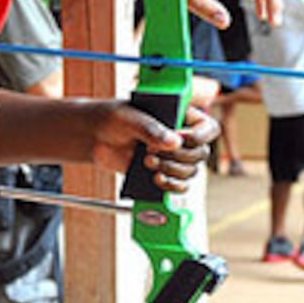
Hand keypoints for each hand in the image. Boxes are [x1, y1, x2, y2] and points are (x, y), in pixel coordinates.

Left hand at [88, 103, 214, 193]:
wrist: (94, 135)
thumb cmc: (113, 118)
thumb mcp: (130, 118)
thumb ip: (150, 129)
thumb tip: (175, 143)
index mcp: (181, 116)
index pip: (208, 128)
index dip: (199, 136)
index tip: (178, 138)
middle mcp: (182, 137)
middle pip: (201, 154)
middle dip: (177, 156)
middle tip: (150, 150)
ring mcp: (173, 157)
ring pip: (191, 171)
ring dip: (171, 170)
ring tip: (146, 161)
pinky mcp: (163, 172)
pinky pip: (180, 186)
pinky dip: (172, 186)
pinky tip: (156, 179)